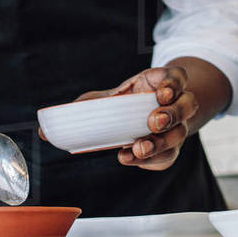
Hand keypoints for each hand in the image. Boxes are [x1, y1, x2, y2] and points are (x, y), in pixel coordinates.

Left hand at [73, 66, 198, 170]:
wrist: (136, 120)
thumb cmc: (121, 104)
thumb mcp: (105, 99)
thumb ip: (83, 107)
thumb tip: (50, 127)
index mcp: (160, 82)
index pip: (177, 76)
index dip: (174, 83)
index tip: (162, 93)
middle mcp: (175, 103)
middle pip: (187, 105)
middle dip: (172, 114)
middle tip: (153, 123)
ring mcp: (176, 126)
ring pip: (181, 132)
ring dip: (162, 141)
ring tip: (139, 148)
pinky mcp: (171, 147)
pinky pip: (169, 155)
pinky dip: (152, 160)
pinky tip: (131, 158)